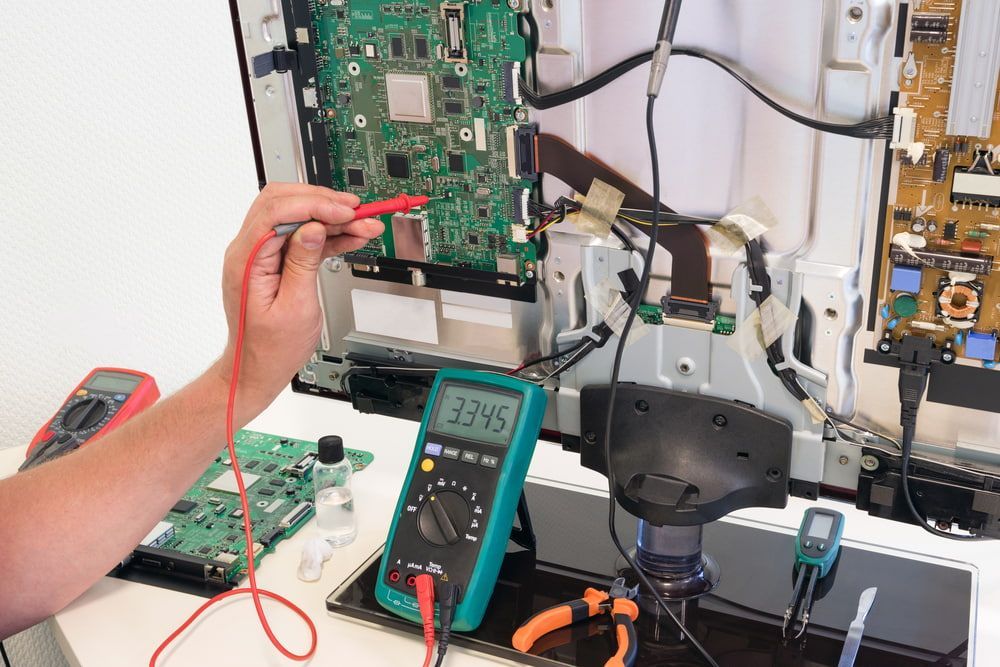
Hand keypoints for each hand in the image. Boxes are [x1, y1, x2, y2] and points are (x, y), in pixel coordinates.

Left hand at [214, 183, 383, 418]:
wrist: (257, 368)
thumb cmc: (269, 348)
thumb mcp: (295, 307)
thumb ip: (302, 263)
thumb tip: (312, 229)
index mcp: (246, 261)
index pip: (277, 212)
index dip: (315, 206)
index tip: (344, 212)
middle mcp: (248, 252)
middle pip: (283, 204)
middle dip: (323, 202)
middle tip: (356, 211)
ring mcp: (260, 255)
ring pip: (295, 217)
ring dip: (329, 217)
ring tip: (363, 225)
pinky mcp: (274, 262)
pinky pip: (301, 237)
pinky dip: (326, 234)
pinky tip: (351, 237)